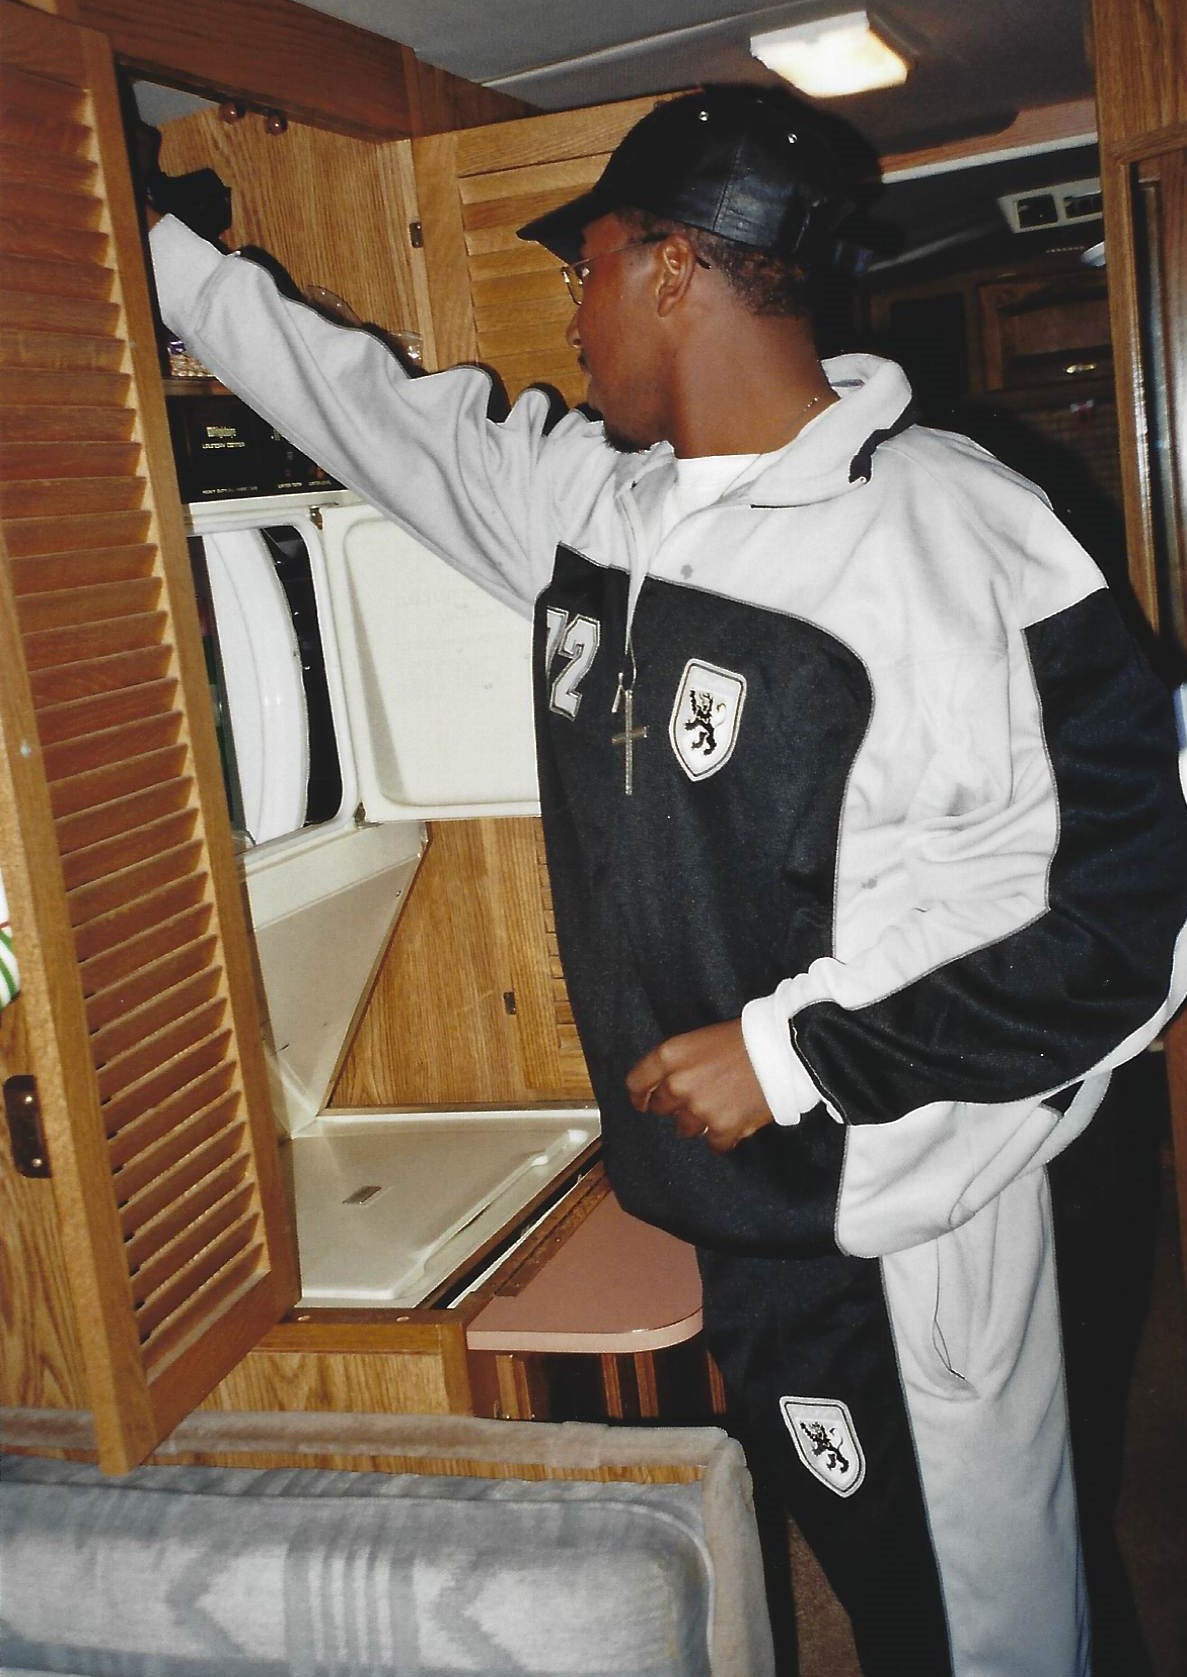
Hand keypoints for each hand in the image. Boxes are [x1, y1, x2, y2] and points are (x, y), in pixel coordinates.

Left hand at [625, 1020, 773, 1154]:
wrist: (784, 1048)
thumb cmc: (744, 1039)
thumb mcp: (701, 1039)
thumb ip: (679, 1063)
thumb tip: (666, 1087)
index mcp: (670, 1055)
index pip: (637, 1083)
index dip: (640, 1095)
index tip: (644, 1102)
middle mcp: (678, 1083)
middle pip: (661, 1108)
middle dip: (677, 1106)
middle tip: (698, 1098)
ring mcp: (699, 1108)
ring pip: (686, 1128)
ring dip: (700, 1122)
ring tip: (722, 1106)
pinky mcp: (722, 1127)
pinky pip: (714, 1143)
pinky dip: (725, 1136)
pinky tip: (737, 1122)